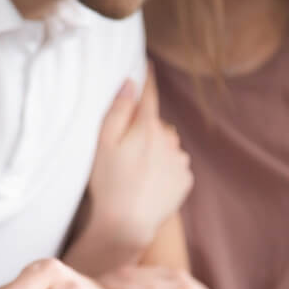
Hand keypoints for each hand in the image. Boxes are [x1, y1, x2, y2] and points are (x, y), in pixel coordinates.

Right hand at [81, 68, 192, 254]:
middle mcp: (169, 139)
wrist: (128, 225)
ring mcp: (179, 160)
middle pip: (156, 124)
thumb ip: (117, 110)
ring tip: (136, 171)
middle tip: (125, 150)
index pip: (148, 94)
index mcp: (147, 126)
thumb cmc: (108, 184)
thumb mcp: (103, 144)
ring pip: (167, 145)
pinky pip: (175, 166)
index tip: (147, 64)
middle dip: (145, 128)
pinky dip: (165, 170)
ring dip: (156, 150)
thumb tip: (130, 83)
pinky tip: (148, 183)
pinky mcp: (185, 180)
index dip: (147, 79)